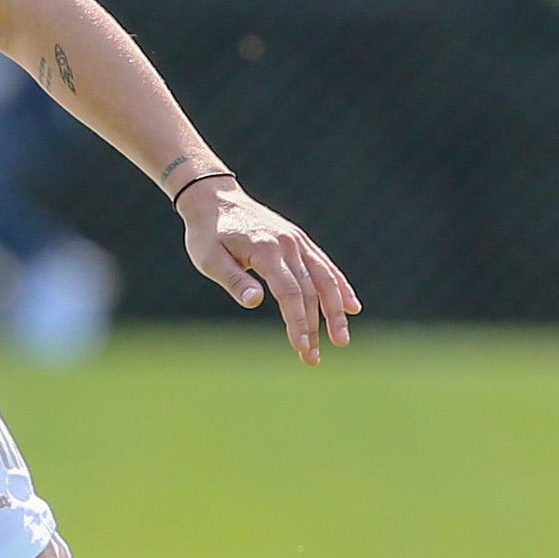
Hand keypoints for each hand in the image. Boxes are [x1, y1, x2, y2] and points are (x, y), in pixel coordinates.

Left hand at [180, 179, 358, 364]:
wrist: (214, 199)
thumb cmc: (207, 233)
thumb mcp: (208, 258)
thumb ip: (234, 279)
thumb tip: (256, 302)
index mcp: (266, 250)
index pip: (289, 292)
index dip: (298, 321)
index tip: (301, 346)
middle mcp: (288, 244)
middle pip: (311, 290)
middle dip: (315, 327)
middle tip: (313, 358)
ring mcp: (297, 241)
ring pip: (325, 279)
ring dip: (335, 311)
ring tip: (341, 340)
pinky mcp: (300, 241)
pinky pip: (325, 266)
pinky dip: (340, 287)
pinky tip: (351, 307)